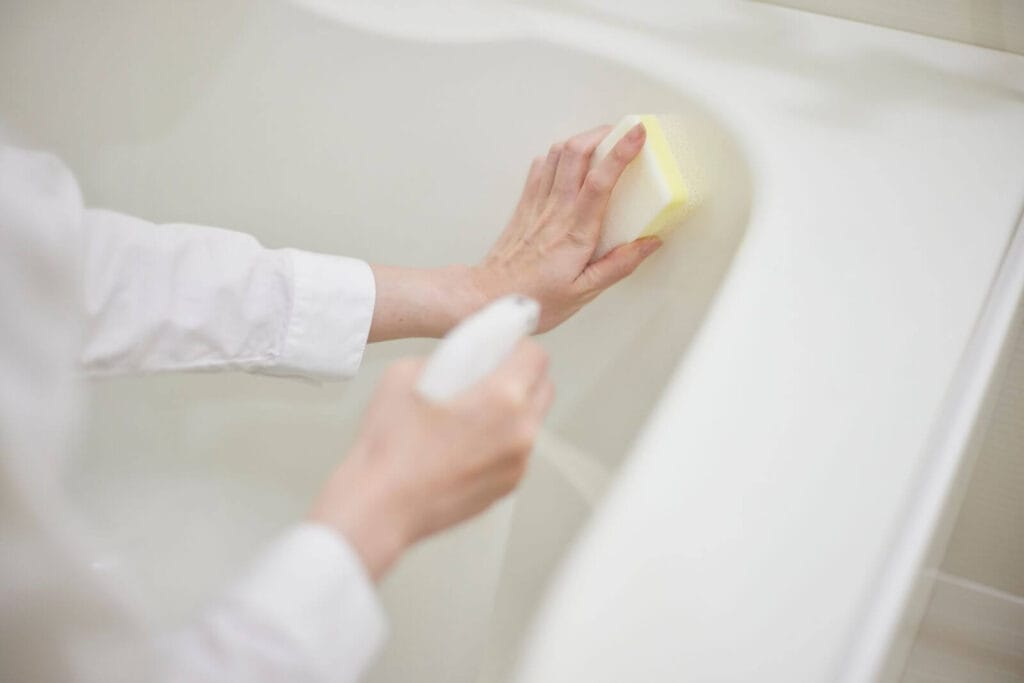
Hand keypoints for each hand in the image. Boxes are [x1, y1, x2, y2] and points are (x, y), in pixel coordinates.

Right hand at [310, 340, 552, 578]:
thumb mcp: (406, 374)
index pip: (535, 355)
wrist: (381, 506)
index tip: (503, 346)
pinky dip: (501, 439)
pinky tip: (466, 441)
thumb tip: (461, 356)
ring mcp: (517, 462)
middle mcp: (520, 431)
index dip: (517, 345)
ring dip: (513, 409)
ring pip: (531, 421)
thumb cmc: (390, 448)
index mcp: (502, 397)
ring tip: (471, 411)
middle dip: (522, 374)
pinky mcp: (507, 485)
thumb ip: (446, 357)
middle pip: (543, 387)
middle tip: (490, 373)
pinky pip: (517, 449)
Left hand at [367, 123, 660, 340]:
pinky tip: (569, 161)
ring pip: (558, 154)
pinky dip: (559, 155)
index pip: (600, 181)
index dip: (620, 152)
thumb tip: (648, 243)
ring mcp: (537, 203)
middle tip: (623, 133)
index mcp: (576, 232)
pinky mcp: (525, 204)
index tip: (637, 134)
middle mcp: (556, 211)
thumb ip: (618, 265)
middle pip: (576, 153)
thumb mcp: (584, 292)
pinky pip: (541, 168)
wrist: (487, 296)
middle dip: (602, 133)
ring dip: (581, 139)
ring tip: (601, 141)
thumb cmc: (533, 298)